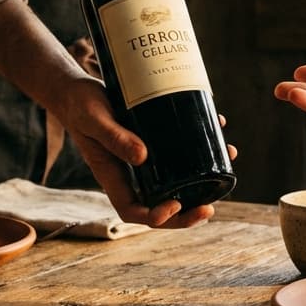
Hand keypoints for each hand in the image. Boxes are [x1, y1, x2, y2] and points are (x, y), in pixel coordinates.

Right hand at [48, 74, 222, 228]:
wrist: (78, 89)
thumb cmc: (80, 106)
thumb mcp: (94, 119)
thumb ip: (114, 137)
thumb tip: (143, 157)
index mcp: (112, 177)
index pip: (133, 211)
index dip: (156, 217)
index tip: (174, 205)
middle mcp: (130, 173)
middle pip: (160, 204)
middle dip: (186, 211)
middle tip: (209, 208)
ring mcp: (143, 159)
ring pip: (176, 179)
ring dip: (203, 177)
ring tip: (227, 158)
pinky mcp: (153, 141)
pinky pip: (179, 152)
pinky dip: (201, 144)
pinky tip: (218, 127)